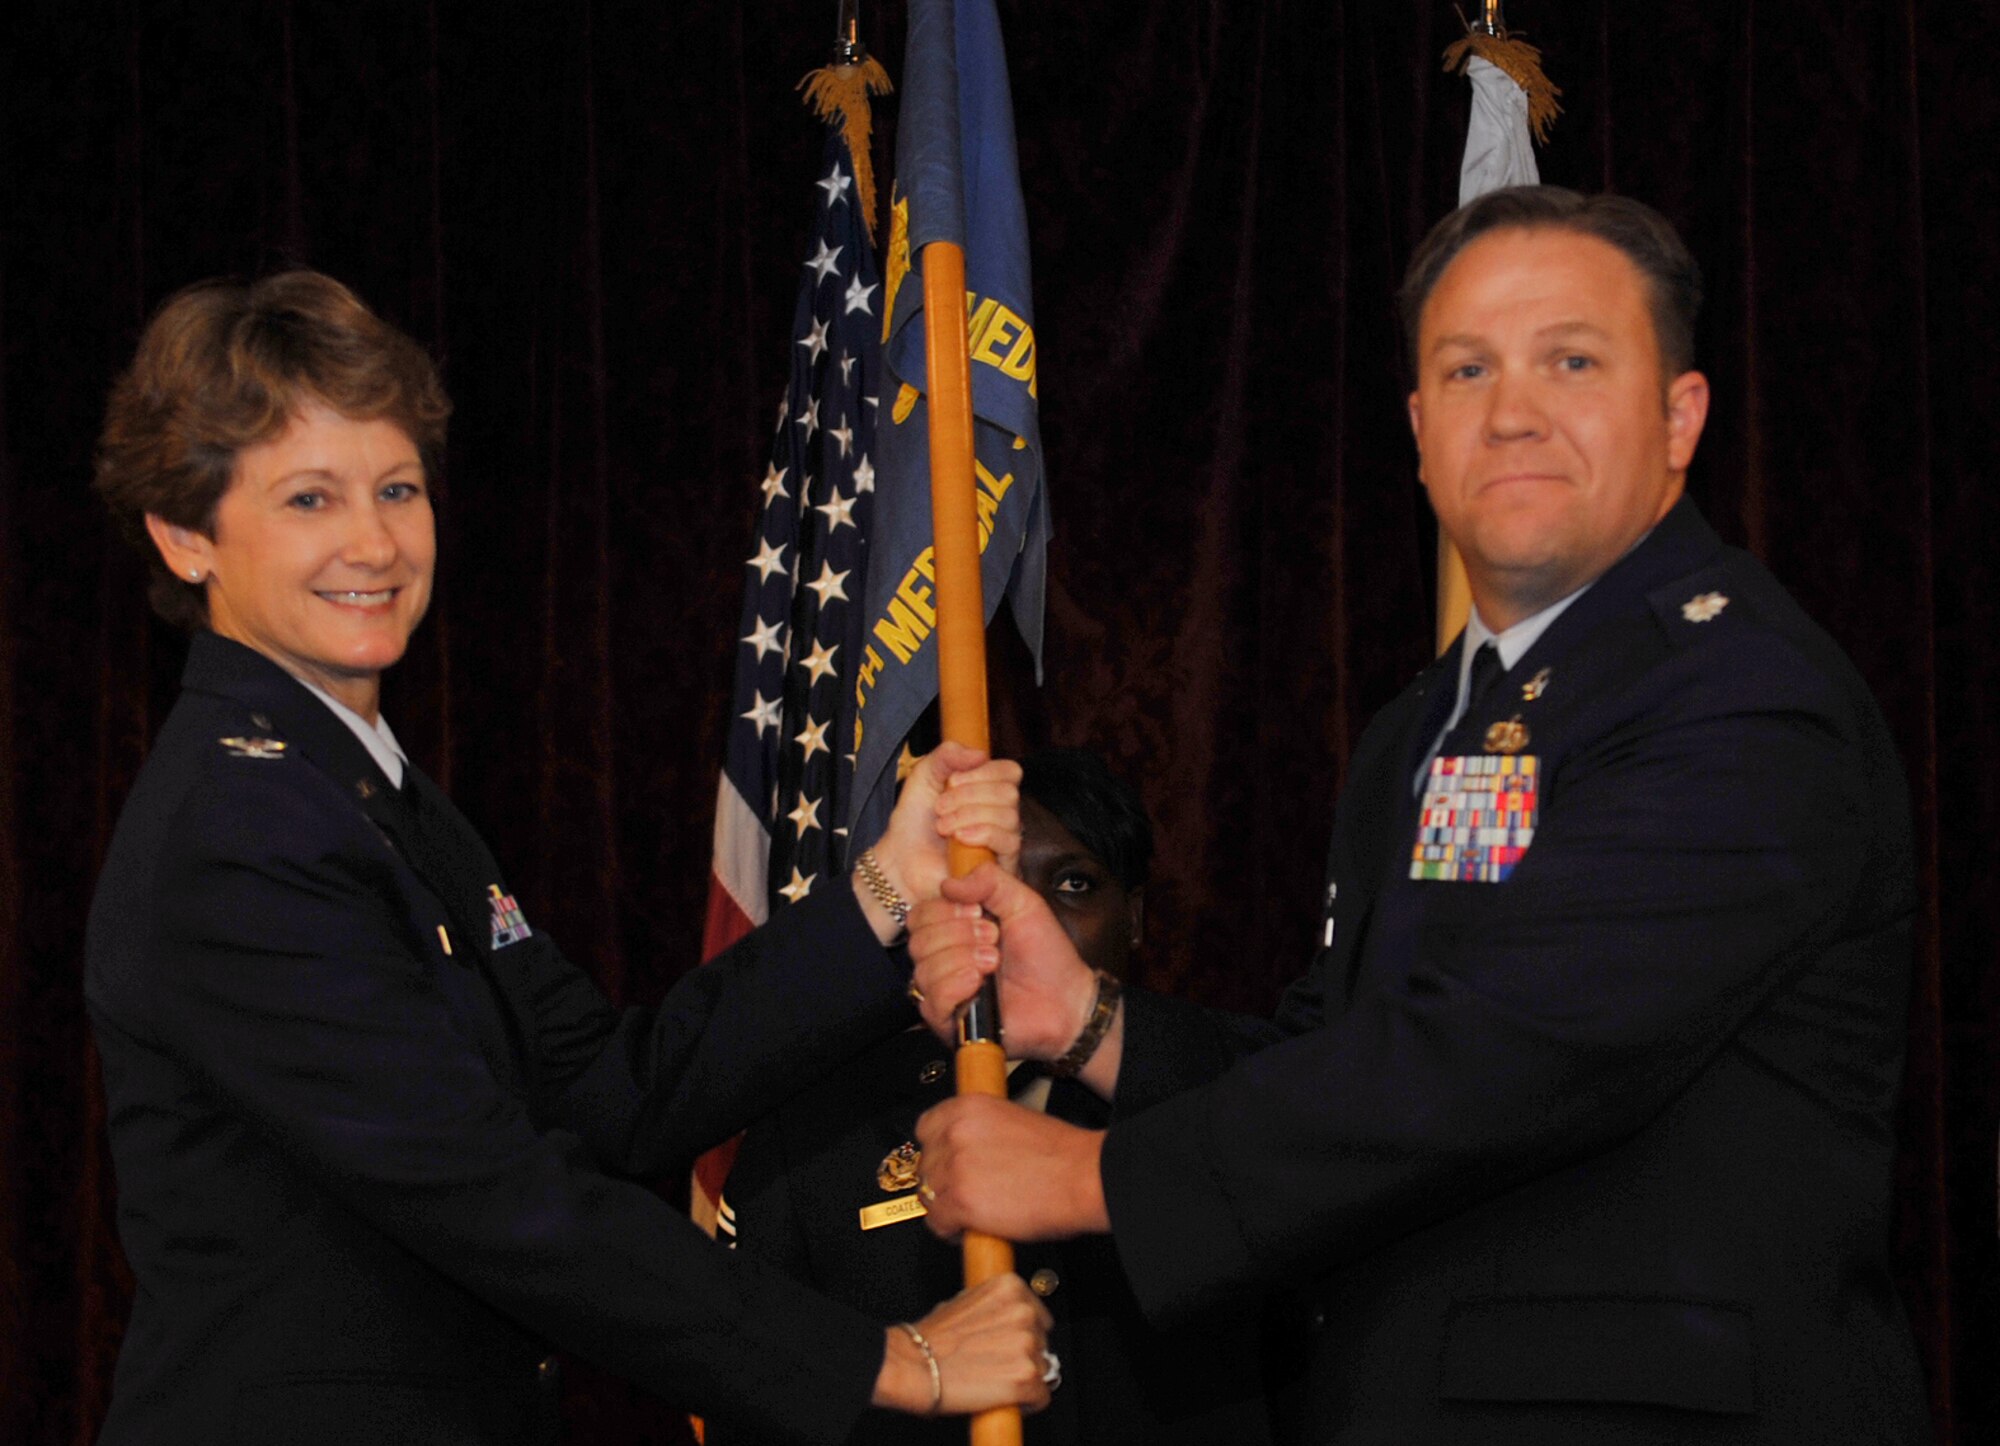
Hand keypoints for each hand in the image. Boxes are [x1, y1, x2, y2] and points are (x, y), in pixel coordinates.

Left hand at [862, 745, 1021, 944]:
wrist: (901, 861)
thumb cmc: (914, 821)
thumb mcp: (924, 775)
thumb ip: (947, 754)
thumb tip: (980, 754)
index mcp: (988, 789)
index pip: (1009, 772)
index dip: (984, 772)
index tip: (951, 780)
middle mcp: (1001, 812)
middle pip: (1008, 792)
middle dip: (969, 796)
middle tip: (939, 807)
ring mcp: (1003, 839)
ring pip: (1008, 815)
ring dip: (968, 816)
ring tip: (942, 827)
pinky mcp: (1003, 865)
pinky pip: (1009, 841)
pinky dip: (982, 833)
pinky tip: (959, 838)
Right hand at [871, 1273, 1053, 1416]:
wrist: (913, 1365)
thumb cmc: (932, 1337)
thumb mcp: (965, 1301)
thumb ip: (994, 1307)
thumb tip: (1006, 1320)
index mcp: (1011, 1287)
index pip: (1038, 1315)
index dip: (1022, 1334)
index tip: (1009, 1345)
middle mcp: (1024, 1311)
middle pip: (1042, 1342)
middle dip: (1024, 1355)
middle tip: (996, 1364)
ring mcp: (1027, 1343)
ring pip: (1042, 1369)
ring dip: (1024, 1378)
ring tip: (994, 1379)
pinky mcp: (1027, 1376)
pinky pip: (1041, 1396)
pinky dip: (1026, 1402)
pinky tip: (1003, 1398)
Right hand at [907, 863, 1100, 1061]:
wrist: (1066, 999)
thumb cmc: (1046, 954)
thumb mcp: (1022, 903)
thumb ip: (989, 881)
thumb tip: (949, 883)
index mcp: (954, 930)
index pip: (920, 915)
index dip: (945, 910)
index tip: (979, 912)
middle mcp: (943, 960)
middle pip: (919, 940)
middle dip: (959, 934)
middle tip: (993, 938)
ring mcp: (943, 991)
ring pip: (925, 969)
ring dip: (963, 960)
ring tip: (993, 963)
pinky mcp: (948, 1021)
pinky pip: (932, 1000)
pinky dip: (956, 986)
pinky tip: (979, 984)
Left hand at [915, 1095, 1109, 1241]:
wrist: (1083, 1178)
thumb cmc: (1061, 1155)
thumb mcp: (1013, 1120)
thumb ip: (981, 1131)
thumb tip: (966, 1151)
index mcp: (968, 1107)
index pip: (925, 1128)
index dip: (937, 1151)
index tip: (946, 1163)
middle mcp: (956, 1133)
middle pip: (925, 1164)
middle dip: (941, 1182)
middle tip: (964, 1193)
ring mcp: (955, 1167)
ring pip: (927, 1194)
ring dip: (945, 1207)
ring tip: (970, 1214)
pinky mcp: (961, 1201)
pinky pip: (937, 1222)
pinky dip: (951, 1231)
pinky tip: (971, 1229)